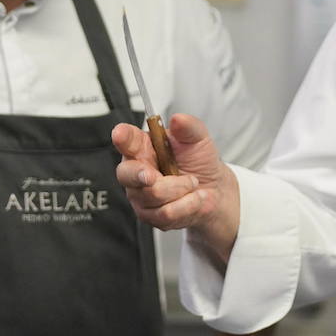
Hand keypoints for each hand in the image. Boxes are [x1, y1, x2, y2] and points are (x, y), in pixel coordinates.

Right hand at [112, 113, 240, 261]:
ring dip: (181, 189)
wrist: (214, 191)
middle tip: (154, 175)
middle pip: (126, 174)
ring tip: (192, 183)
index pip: (126, 139)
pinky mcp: (150, 216)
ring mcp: (141, 196)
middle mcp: (136, 171)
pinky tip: (194, 198)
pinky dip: (187, 204)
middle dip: (141, 175)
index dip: (121, 136)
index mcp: (142, 147)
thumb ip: (189, 127)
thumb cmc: (199, 162)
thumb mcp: (198, 139)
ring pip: (154, 195)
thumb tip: (178, 119)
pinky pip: (166, 213)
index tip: (120, 134)